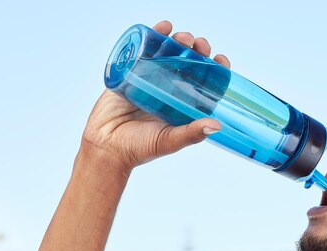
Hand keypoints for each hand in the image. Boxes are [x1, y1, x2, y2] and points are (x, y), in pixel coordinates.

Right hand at [79, 20, 231, 172]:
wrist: (106, 146)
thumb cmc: (140, 148)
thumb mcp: (170, 140)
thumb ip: (192, 134)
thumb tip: (217, 126)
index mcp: (183, 105)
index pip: (205, 83)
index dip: (215, 70)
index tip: (221, 60)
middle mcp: (169, 90)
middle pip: (188, 64)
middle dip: (197, 51)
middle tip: (199, 45)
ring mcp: (150, 80)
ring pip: (168, 54)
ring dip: (178, 41)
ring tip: (183, 37)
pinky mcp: (130, 73)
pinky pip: (143, 51)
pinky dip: (153, 36)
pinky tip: (163, 27)